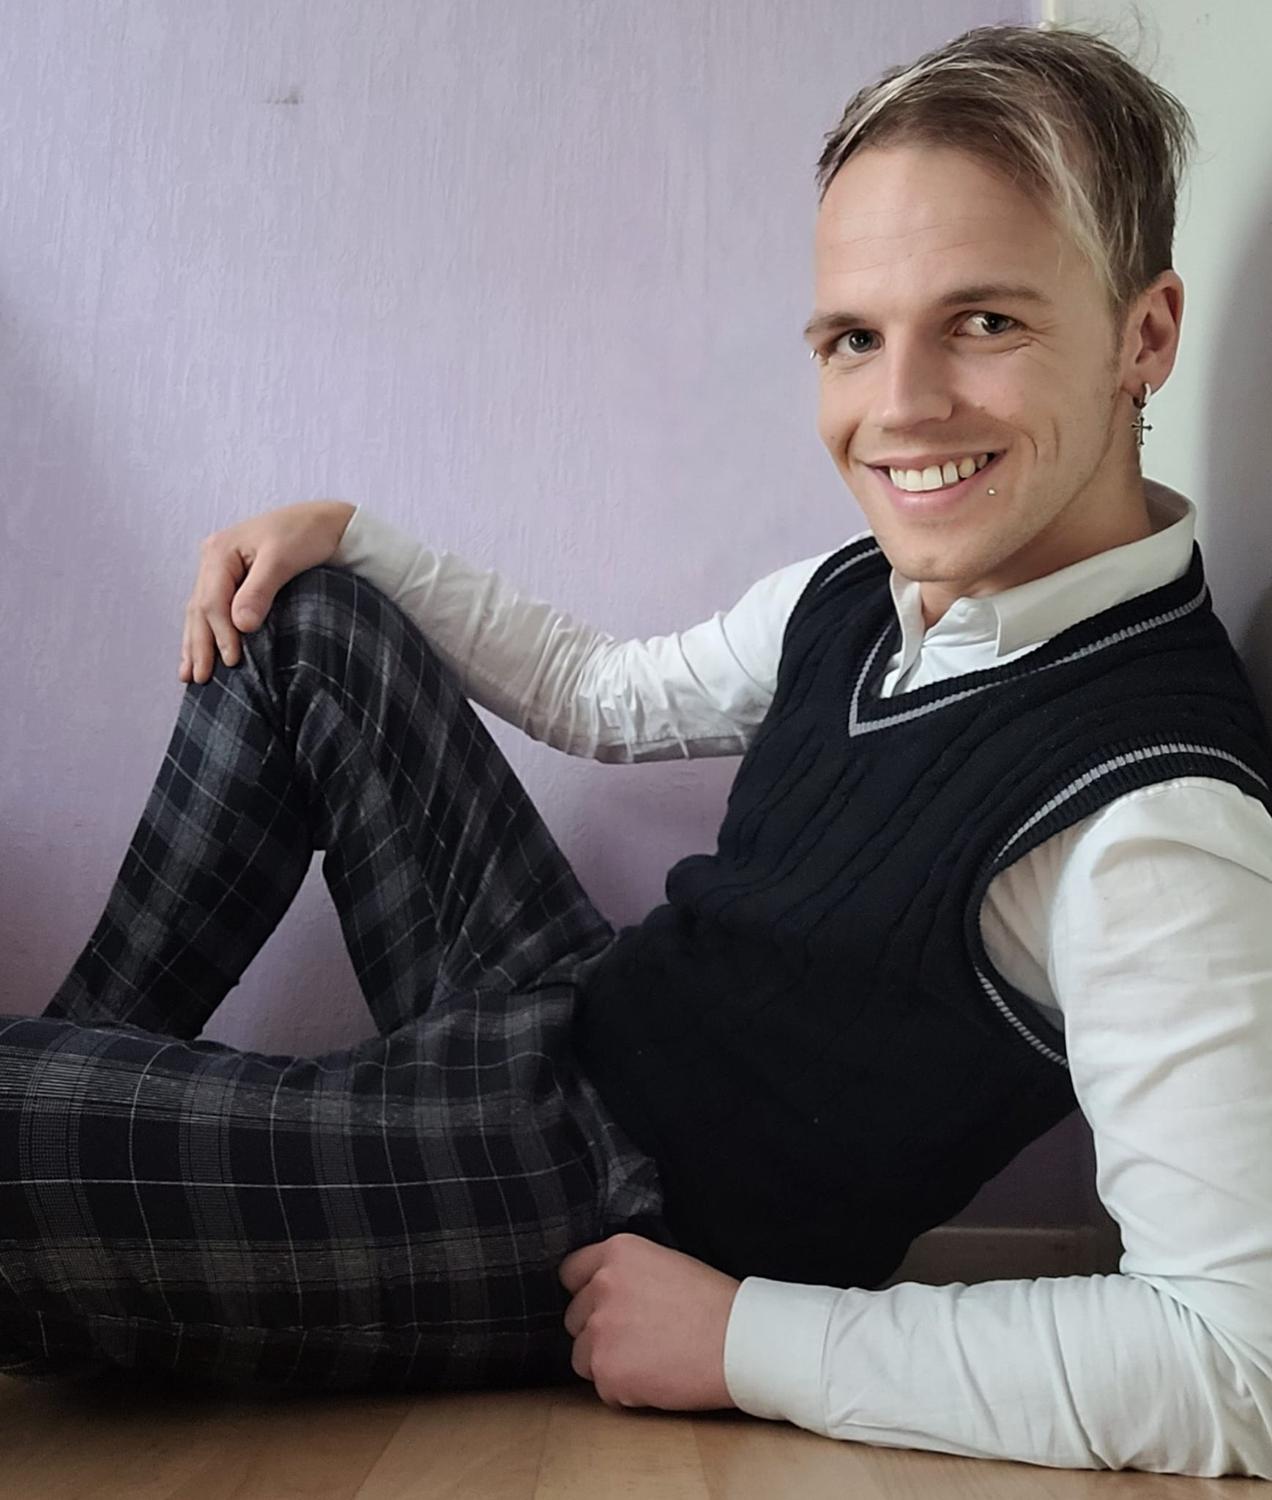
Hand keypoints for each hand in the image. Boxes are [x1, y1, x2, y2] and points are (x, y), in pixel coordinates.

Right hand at [179, 499, 355, 683]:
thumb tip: (242, 626)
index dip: (220, 634)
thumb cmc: (307, 534)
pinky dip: (205, 632)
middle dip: (199, 645)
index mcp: (220, 551)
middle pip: (199, 609)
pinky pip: (212, 610)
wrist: (326, 522)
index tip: (232, 661)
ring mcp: (219, 569)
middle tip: (199, 679)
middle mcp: (213, 559)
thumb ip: (260, 590)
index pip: (213, 602)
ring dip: (194, 643)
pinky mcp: (231, 579)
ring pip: (199, 612)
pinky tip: (198, 652)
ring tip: (188, 675)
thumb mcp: (283, 559)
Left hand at [559, 1232, 740, 1410]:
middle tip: (638, 1337)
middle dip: (598, 1331)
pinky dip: (624, 1390)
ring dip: (607, 1362)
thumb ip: (627, 1272)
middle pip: (575, 1318)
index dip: (586, 1293)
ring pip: (582, 1355)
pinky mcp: (607, 1370)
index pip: (570, 1273)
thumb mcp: (666, 1262)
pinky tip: (656, 1377)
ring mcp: (601, 1329)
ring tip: (649, 1359)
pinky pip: (602, 1387)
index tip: (603, 1307)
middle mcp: (601, 1285)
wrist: (740, 1341)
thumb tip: (604, 1291)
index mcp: (617, 1252)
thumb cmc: (714, 1304)